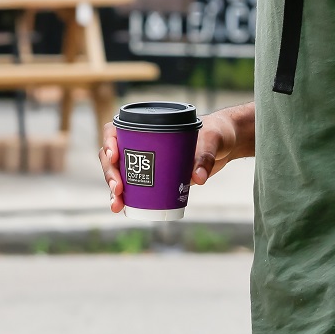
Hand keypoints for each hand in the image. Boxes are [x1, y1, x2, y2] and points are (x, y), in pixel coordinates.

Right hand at [99, 106, 248, 212]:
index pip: (116, 130)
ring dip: (114, 189)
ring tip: (117, 205)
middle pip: (114, 156)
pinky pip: (134, 186)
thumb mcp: (212, 140)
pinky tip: (122, 209)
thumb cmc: (217, 133)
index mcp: (148, 125)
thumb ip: (205, 157)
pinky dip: (126, 197)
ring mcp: (147, 160)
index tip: (114, 156)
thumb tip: (198, 179)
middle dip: (111, 173)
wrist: (226, 144)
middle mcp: (141, 142)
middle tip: (118, 189)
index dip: (109, 141)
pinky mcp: (155, 176)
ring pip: (120, 173)